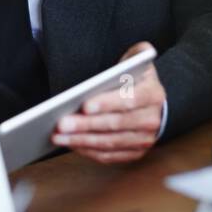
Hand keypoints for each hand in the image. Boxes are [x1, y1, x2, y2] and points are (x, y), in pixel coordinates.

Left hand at [51, 41, 165, 164]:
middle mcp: (152, 120)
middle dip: (86, 125)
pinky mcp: (134, 153)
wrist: (151, 103)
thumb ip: (136, 55)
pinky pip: (109, 156)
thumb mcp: (137, 61)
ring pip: (109, 143)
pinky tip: (70, 144)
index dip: (107, 104)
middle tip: (61, 123)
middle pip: (115, 124)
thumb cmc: (135, 80)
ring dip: (81, 141)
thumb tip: (136, 56)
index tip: (84, 105)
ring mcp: (144, 140)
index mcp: (153, 95)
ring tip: (58, 136)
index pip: (130, 100)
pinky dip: (88, 151)